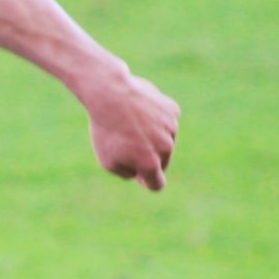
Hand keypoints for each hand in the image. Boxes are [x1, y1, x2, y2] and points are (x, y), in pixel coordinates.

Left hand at [82, 69, 177, 191]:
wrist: (111, 94)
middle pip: (161, 162)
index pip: (157, 184)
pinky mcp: (172, 110)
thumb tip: (141, 174)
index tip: (138, 176)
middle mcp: (166, 147)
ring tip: (131, 126)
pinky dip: (155, 121)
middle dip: (148, 158)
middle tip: (126, 145)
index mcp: (150, 163)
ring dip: (151, 138)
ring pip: (164, 141)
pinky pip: (165, 122)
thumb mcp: (108, 161)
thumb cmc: (106, 131)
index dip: (147, 182)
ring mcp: (172, 127)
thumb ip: (128, 173)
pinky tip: (140, 112)